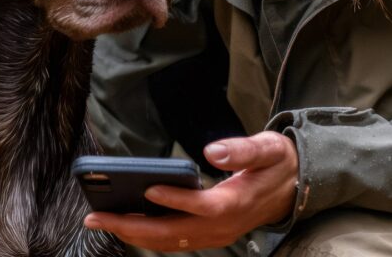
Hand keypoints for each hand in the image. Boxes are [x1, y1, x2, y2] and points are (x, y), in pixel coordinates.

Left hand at [84, 132, 298, 251]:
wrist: (295, 187)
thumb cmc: (277, 163)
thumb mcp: (268, 148)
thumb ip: (242, 149)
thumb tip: (211, 152)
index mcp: (237, 202)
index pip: (202, 205)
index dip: (175, 199)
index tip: (147, 187)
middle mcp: (223, 226)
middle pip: (173, 233)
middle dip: (132, 226)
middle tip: (96, 216)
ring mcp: (216, 235)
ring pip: (170, 242)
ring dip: (134, 234)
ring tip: (101, 220)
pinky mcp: (210, 236)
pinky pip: (175, 241)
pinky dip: (148, 235)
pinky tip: (126, 222)